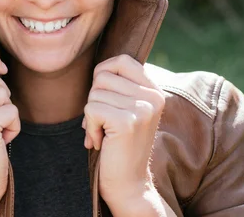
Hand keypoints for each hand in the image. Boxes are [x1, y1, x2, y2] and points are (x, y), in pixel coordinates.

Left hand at [83, 54, 164, 204]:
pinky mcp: (128, 121)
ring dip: (91, 115)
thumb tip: (98, 68)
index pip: (122, 60)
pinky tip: (100, 142)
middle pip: (103, 75)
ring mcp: (143, 109)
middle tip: (102, 121)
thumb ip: (119, 87)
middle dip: (94, 98)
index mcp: (154, 91)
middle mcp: (153, 97)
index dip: (103, 73)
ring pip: (95, 92)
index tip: (103, 97)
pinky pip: (92, 109)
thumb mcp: (125, 109)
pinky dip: (89, 127)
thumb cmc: (119, 144)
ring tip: (103, 133)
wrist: (129, 183)